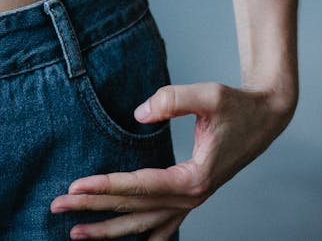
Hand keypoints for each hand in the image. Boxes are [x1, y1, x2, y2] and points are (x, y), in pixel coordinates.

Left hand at [49, 81, 295, 238]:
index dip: (106, 186)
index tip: (74, 187)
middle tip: (57, 207)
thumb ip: (172, 100)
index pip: (140, 187)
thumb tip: (139, 113)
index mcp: (194, 178)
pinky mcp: (192, 198)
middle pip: (134, 208)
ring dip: (110, 230)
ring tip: (75, 234)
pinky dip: (142, 236)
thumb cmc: (236, 104)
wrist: (265, 117)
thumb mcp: (208, 94)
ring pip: (144, 224)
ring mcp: (192, 203)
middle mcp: (191, 198)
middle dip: (93, 209)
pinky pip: (164, 226)